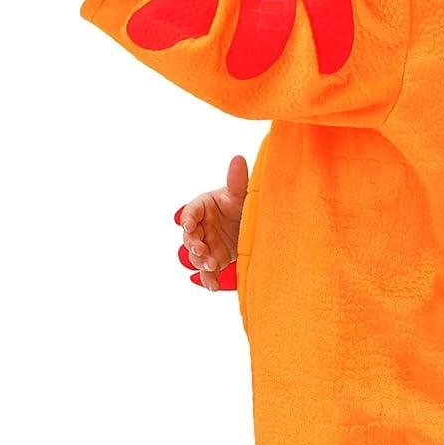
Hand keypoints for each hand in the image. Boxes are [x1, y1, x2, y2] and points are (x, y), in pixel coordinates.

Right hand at [177, 155, 249, 292]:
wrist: (254, 223)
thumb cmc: (242, 204)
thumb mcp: (240, 193)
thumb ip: (237, 180)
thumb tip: (238, 158)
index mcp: (203, 206)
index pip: (191, 212)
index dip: (188, 220)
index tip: (189, 226)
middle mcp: (201, 226)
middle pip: (190, 237)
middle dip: (194, 245)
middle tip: (201, 250)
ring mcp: (207, 243)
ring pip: (197, 255)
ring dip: (201, 262)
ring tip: (212, 268)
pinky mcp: (215, 258)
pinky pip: (208, 270)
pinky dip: (209, 279)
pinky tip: (213, 286)